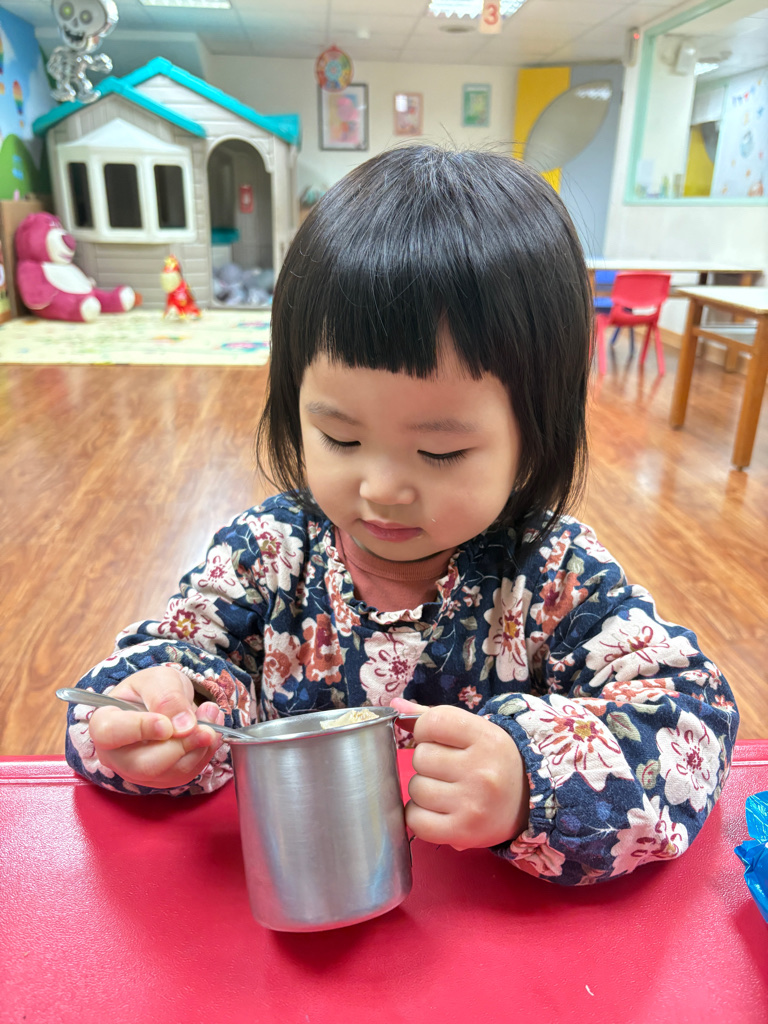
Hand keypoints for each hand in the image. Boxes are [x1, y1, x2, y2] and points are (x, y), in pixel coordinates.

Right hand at [88, 665, 224, 788]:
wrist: (163, 701)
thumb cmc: (152, 689)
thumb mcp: (158, 680)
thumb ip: (167, 697)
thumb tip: (184, 727)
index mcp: (104, 723)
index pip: (111, 733)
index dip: (140, 729)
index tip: (166, 724)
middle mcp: (116, 755)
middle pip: (145, 764)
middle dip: (181, 746)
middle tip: (206, 728)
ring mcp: (139, 772)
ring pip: (171, 772)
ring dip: (200, 746)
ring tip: (212, 716)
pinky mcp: (163, 778)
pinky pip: (187, 773)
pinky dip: (206, 751)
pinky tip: (211, 728)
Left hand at [391, 697, 529, 850]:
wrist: (529, 802)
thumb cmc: (493, 761)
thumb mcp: (475, 731)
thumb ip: (434, 717)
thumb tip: (395, 704)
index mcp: (487, 738)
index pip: (432, 722)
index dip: (425, 730)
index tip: (437, 738)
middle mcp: (482, 771)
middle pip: (421, 757)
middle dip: (427, 761)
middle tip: (447, 768)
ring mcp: (473, 804)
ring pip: (416, 788)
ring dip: (423, 788)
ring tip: (445, 789)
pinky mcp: (463, 833)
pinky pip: (416, 820)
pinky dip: (419, 815)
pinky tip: (437, 809)